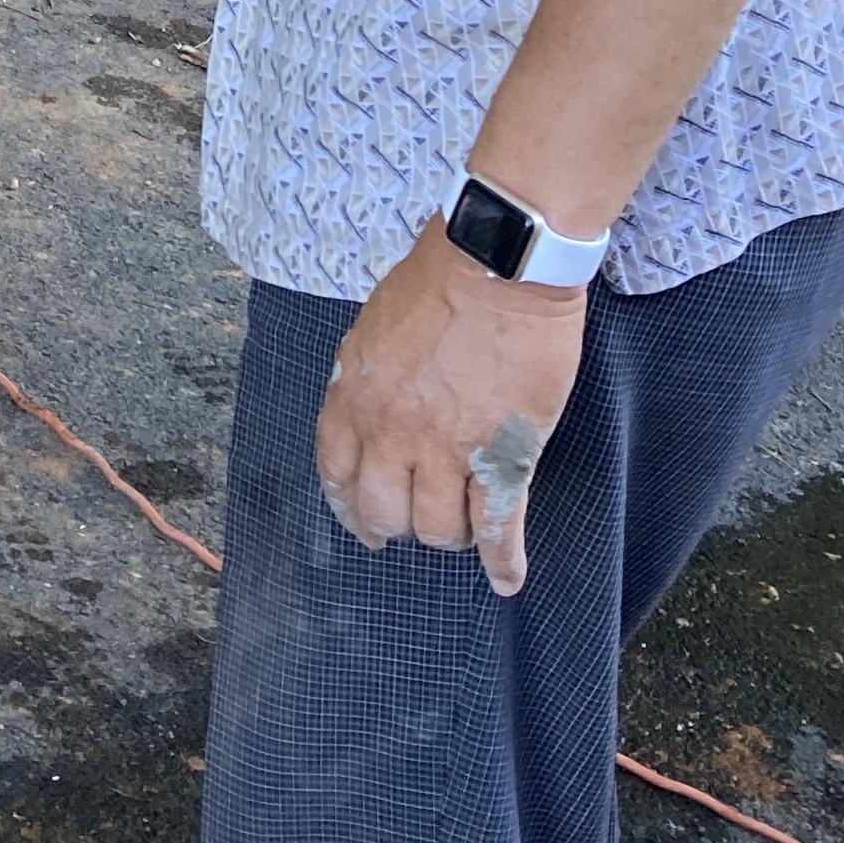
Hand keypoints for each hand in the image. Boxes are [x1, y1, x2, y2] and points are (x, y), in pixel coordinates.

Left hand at [313, 222, 586, 598]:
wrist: (497, 265)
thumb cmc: (438, 281)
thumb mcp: (373, 328)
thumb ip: (364, 378)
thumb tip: (367, 408)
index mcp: (354, 397)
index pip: (336, 474)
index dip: (349, 506)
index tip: (362, 522)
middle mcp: (390, 433)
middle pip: (383, 513)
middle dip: (398, 524)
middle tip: (418, 523)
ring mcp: (445, 450)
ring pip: (438, 529)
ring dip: (451, 536)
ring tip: (466, 529)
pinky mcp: (501, 458)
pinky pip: (498, 526)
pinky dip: (503, 560)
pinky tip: (507, 577)